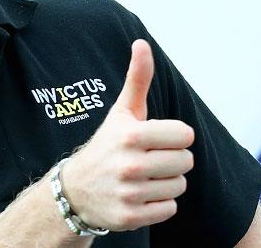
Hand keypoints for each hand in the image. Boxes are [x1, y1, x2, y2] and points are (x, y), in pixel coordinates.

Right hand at [60, 39, 193, 230]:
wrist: (74, 190)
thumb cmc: (106, 145)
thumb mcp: (121, 112)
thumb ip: (137, 79)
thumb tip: (142, 43)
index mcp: (131, 135)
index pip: (185, 135)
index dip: (173, 136)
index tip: (153, 139)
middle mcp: (130, 164)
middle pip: (185, 162)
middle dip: (171, 160)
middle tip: (148, 159)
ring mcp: (130, 193)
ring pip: (179, 186)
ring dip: (165, 182)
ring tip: (143, 177)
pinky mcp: (130, 217)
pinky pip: (169, 208)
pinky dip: (158, 204)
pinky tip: (139, 195)